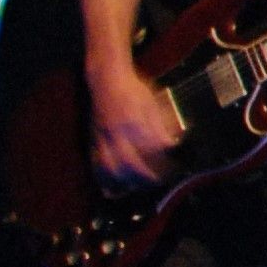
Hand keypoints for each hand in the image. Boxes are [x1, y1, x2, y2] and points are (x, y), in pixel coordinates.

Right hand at [88, 67, 183, 193]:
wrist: (107, 80)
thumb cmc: (133, 89)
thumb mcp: (153, 103)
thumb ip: (161, 124)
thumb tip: (170, 144)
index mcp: (134, 121)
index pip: (150, 148)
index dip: (162, 160)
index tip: (173, 166)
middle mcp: (117, 132)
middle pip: (129, 163)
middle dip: (144, 176)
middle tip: (157, 181)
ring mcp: (103, 137)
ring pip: (110, 167)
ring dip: (123, 181)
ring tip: (137, 187)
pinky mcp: (94, 139)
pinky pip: (96, 163)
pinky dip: (103, 177)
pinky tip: (112, 186)